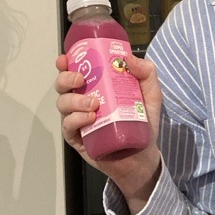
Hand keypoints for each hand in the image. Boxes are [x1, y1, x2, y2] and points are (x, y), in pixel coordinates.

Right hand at [55, 52, 162, 211]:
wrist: (143, 156)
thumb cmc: (143, 123)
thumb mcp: (151, 95)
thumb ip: (147, 73)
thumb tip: (129, 57)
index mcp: (97, 87)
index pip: (75, 70)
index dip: (66, 63)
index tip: (65, 59)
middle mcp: (83, 101)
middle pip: (63, 85)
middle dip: (66, 78)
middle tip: (81, 79)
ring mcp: (78, 120)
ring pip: (63, 104)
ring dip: (74, 100)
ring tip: (94, 104)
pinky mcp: (77, 139)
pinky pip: (68, 126)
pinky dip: (76, 119)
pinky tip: (90, 118)